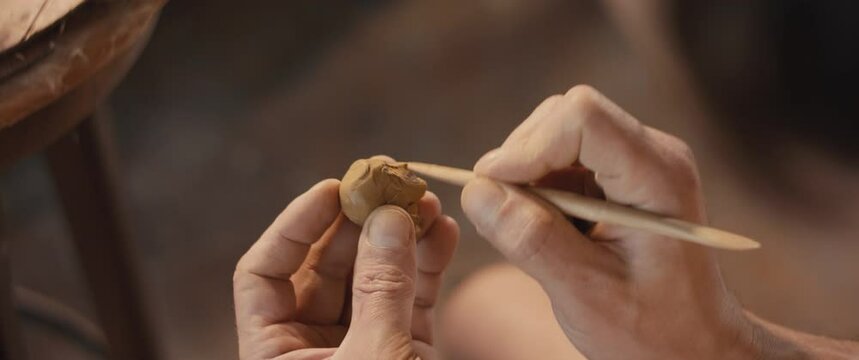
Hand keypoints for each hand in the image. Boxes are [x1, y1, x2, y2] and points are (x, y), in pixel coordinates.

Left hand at [234, 178, 458, 358]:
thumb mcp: (374, 357)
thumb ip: (381, 289)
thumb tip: (386, 218)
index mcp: (276, 353)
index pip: (262, 274)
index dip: (295, 225)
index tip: (334, 188)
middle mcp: (313, 346)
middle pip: (325, 265)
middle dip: (361, 221)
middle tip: (391, 182)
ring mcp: (361, 345)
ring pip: (374, 276)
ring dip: (402, 236)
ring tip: (427, 201)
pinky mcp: (404, 350)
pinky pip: (411, 297)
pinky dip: (428, 265)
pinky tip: (445, 232)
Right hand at [460, 85, 756, 358]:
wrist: (694, 345)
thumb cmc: (654, 330)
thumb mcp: (586, 293)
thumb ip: (532, 238)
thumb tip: (476, 191)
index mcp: (657, 176)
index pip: (582, 117)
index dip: (527, 146)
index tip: (490, 189)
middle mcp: (651, 154)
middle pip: (564, 118)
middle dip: (521, 163)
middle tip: (503, 220)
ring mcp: (636, 162)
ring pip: (556, 135)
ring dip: (526, 179)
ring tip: (529, 235)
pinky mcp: (618, 176)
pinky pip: (561, 160)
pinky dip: (537, 190)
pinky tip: (547, 234)